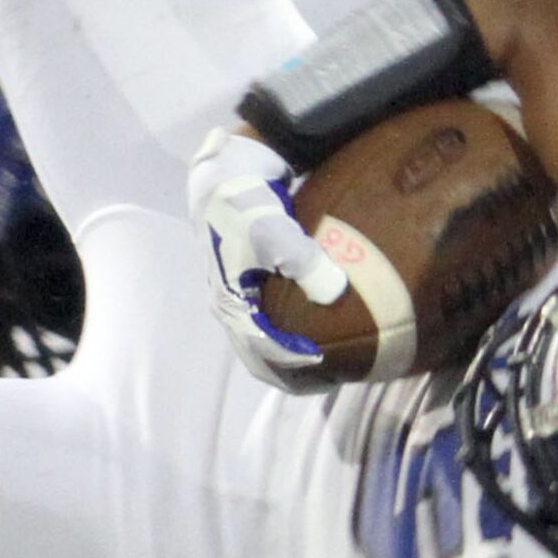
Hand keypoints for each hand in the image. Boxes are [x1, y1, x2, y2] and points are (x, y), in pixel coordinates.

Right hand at [188, 128, 345, 390]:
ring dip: (288, 363)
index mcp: (230, 301)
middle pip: (257, 360)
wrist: (222, 178)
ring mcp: (233, 300)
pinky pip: (262, 329)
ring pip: (258, 348)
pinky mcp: (242, 289)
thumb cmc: (243, 203)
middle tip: (330, 378)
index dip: (293, 360)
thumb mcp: (273, 228)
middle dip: (291, 376)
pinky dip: (284, 342)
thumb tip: (335, 291)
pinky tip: (311, 335)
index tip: (326, 361)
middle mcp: (228, 307)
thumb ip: (303, 259)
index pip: (261, 347)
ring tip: (324, 367)